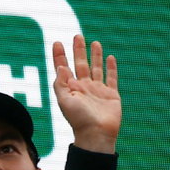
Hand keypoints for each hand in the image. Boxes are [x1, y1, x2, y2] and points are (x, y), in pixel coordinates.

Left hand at [52, 35, 119, 153]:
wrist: (97, 134)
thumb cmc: (79, 120)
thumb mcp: (65, 101)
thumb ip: (61, 84)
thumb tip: (61, 67)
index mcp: (70, 88)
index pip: (63, 68)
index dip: (60, 56)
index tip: (57, 42)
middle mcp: (83, 87)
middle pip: (80, 64)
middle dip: (78, 50)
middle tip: (77, 36)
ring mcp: (97, 90)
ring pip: (96, 68)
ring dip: (95, 55)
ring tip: (94, 42)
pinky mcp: (111, 94)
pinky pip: (111, 78)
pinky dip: (111, 68)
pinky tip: (110, 57)